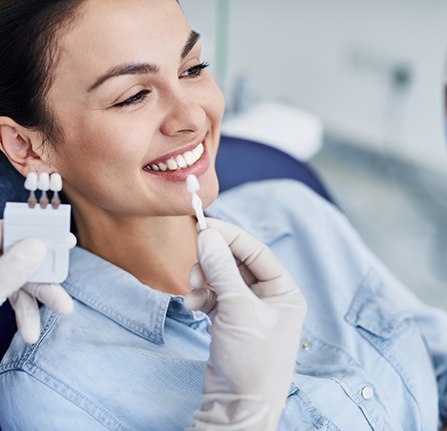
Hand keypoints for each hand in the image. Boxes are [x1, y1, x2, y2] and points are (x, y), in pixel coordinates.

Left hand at [0, 220, 73, 343]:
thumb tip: (37, 246)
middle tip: (71, 270)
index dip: (39, 233)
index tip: (66, 239)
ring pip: (19, 280)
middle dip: (46, 276)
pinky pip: (12, 297)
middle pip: (21, 258)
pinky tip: (31, 332)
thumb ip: (8, 271)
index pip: (9, 230)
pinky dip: (24, 313)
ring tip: (64, 310)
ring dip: (39, 300)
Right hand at [185, 218, 306, 430]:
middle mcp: (268, 298)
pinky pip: (213, 297)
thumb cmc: (251, 360)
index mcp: (284, 291)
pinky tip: (193, 306)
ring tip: (192, 290)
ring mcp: (248, 310)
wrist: (238, 407)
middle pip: (236, 263)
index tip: (205, 227)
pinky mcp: (229, 321)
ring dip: (204, 280)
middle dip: (213, 262)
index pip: (256, 252)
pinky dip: (201, 298)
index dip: (231, 237)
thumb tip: (208, 235)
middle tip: (193, 265)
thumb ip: (221, 269)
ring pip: (221, 279)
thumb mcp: (237, 308)